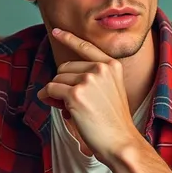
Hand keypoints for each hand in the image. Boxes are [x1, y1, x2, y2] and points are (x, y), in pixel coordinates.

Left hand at [38, 29, 138, 164]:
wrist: (121, 141)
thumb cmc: (114, 123)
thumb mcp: (110, 92)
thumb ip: (90, 80)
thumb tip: (53, 83)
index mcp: (111, 66)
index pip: (86, 47)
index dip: (68, 38)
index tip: (56, 30)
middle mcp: (100, 68)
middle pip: (65, 67)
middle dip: (62, 84)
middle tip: (72, 103)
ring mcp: (88, 80)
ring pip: (56, 80)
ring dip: (57, 95)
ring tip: (74, 110)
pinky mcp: (75, 93)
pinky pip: (51, 90)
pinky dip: (50, 100)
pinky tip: (64, 111)